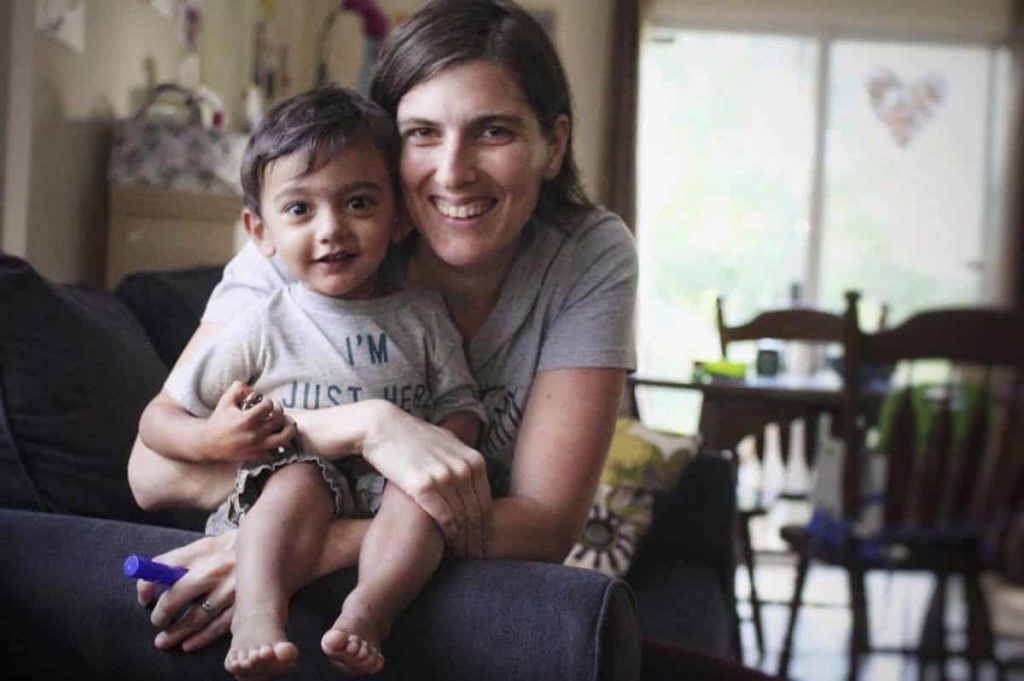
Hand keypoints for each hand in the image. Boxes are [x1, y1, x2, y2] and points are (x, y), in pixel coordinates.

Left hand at [136, 532, 236, 652]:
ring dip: (176, 632)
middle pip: (177, 595)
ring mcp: (231, 587)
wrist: (274, 547)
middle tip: (157, 622)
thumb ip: (181, 561)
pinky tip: (189, 644)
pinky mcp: (244, 603)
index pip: (164, 566)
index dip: (147, 585)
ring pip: (196, 616)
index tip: (144, 598)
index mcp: (203, 549)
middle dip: (162, 614)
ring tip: (164, 641)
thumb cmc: (232, 549)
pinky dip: (201, 638)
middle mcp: (215, 567)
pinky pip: (218, 626)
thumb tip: (151, 583)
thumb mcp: (208, 545)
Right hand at [200, 381, 295, 461]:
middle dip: (279, 410)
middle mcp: (253, 435)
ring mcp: (257, 447)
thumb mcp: (226, 400)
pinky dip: (279, 441)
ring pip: (285, 437)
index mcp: (246, 420)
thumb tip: (254, 388)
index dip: (269, 401)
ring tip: (286, 421)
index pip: (269, 406)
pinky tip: (275, 434)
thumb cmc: (219, 420)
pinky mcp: (258, 456)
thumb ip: (239, 388)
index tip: (264, 401)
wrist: (208, 443)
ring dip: (289, 427)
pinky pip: (277, 449)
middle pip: (279, 419)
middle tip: (275, 408)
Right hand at [361, 403, 490, 557]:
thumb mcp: (446, 442)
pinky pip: (444, 518)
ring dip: (462, 541)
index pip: (486, 504)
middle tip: (472, 557)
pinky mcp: (424, 485)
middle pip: (476, 515)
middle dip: (476, 539)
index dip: (484, 528)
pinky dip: (447, 535)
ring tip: (460, 556)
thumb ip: (462, 457)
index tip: (479, 544)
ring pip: (462, 520)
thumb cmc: (413, 438)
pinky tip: (445, 545)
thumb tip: (474, 468)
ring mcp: (445, 476)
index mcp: (474, 461)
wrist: (382, 428)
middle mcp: (464, 468)